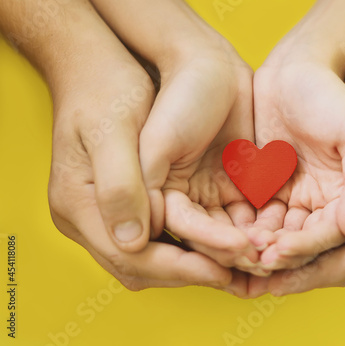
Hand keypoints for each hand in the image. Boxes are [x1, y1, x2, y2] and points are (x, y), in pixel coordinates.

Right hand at [41, 3, 236, 290]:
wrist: (107, 69)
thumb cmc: (106, 91)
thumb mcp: (110, 131)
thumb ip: (118, 187)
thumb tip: (133, 241)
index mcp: (80, 206)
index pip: (129, 257)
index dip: (177, 269)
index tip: (220, 272)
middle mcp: (97, 217)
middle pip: (146, 265)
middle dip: (193, 271)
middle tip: (239, 275)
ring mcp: (119, 211)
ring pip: (161, 255)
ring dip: (200, 261)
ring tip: (241, 264)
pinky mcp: (141, 201)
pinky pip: (170, 234)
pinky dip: (200, 241)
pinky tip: (232, 239)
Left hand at [248, 35, 344, 297]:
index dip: (320, 259)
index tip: (280, 259)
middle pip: (329, 253)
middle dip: (292, 263)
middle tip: (254, 270)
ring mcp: (336, 198)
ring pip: (304, 238)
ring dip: (274, 249)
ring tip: (241, 255)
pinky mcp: (309, 185)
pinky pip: (288, 217)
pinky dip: (266, 226)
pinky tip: (240, 229)